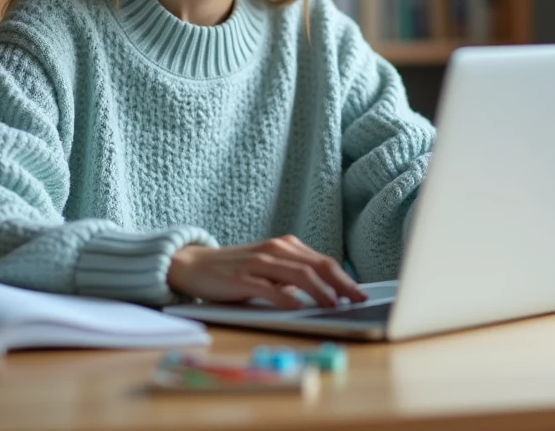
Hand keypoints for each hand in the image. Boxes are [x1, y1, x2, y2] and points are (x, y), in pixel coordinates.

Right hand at [167, 235, 368, 308]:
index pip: (323, 262)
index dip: (345, 278)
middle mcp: (275, 250)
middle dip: (341, 284)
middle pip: (317, 265)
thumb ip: (294, 276)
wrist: (194, 265)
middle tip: (358, 301)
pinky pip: (268, 287)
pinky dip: (286, 296)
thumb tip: (327, 292)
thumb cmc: (236, 271)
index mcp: (286, 247)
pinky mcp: (241, 278)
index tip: (361, 294)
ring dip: (320, 291)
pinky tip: (298, 307)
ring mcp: (258, 262)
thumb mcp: (269, 269)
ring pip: (298, 274)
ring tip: (335, 305)